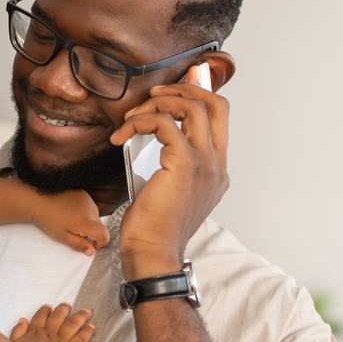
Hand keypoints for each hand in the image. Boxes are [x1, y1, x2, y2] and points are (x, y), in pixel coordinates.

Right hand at [10, 303, 95, 341]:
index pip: (42, 316)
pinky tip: (92, 327)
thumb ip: (18, 331)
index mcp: (36, 332)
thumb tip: (22, 320)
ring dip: (80, 316)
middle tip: (68, 305)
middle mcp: (50, 334)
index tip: (49, 307)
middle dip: (64, 309)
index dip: (46, 310)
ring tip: (87, 312)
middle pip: (59, 316)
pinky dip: (87, 332)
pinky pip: (81, 339)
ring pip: (72, 324)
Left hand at [30, 189, 109, 254]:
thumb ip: (79, 245)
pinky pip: (90, 206)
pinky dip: (84, 211)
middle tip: (74, 232)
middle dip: (91, 232)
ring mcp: (88, 200)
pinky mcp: (84, 194)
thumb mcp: (63, 237)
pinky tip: (71, 211)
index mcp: (86, 222)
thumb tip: (91, 251)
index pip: (105, 234)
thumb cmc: (49, 220)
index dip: (102, 242)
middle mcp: (91, 209)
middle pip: (99, 225)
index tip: (93, 245)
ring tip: (70, 220)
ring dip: (88, 221)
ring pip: (94, 216)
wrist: (38, 200)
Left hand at [108, 75, 229, 278]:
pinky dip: (140, 121)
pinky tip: (122, 134)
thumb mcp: (169, 191)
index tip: (173, 89)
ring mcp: (205, 163)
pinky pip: (164, 123)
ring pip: (192, 107)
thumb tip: (155, 137)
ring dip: (159, 102)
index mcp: (217, 171)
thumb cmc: (155, 229)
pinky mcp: (184, 164)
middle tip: (157, 93)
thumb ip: (171, 165)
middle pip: (216, 104)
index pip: (220, 119)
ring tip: (133, 116)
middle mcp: (217, 164)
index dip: (200, 95)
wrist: (154, 254)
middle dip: (186, 87)